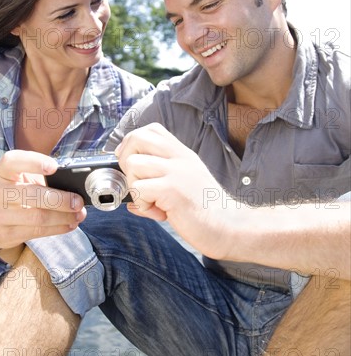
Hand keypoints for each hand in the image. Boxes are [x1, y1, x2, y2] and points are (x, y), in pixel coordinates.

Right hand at [0, 150, 86, 252]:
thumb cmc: (6, 192)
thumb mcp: (14, 178)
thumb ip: (36, 176)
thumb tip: (71, 185)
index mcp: (0, 172)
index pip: (14, 161)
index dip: (35, 162)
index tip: (54, 167)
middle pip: (32, 194)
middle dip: (60, 199)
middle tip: (78, 201)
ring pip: (38, 217)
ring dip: (64, 216)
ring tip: (78, 214)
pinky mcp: (6, 234)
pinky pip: (37, 231)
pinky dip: (58, 228)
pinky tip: (69, 224)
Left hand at [115, 123, 233, 259]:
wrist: (230, 226)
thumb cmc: (206, 209)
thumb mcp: (184, 183)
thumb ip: (159, 182)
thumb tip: (130, 198)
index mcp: (181, 153)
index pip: (150, 129)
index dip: (131, 144)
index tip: (131, 165)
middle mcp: (179, 157)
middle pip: (137, 138)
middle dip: (125, 161)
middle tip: (137, 182)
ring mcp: (176, 171)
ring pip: (133, 164)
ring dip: (134, 187)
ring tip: (151, 202)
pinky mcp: (172, 189)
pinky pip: (139, 189)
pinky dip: (142, 205)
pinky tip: (159, 213)